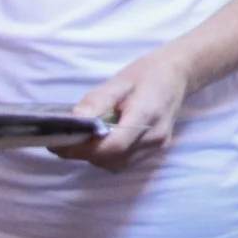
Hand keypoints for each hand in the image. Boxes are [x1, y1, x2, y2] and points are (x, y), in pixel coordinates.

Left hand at [63, 48, 190, 170]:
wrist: (178, 74)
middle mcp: (154, 136)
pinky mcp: (155, 149)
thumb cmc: (148, 73)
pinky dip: (107, 157)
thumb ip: (96, 102)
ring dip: (95, 157)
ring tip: (80, 141)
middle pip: (113, 159)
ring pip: (117, 165)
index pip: (113, 145)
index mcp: (146, 115)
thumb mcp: (119, 80)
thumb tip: (73, 121)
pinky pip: (125, 162)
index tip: (59, 142)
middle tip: (63, 140)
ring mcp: (157, 146)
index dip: (83, 148)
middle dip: (84, 154)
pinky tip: (100, 142)